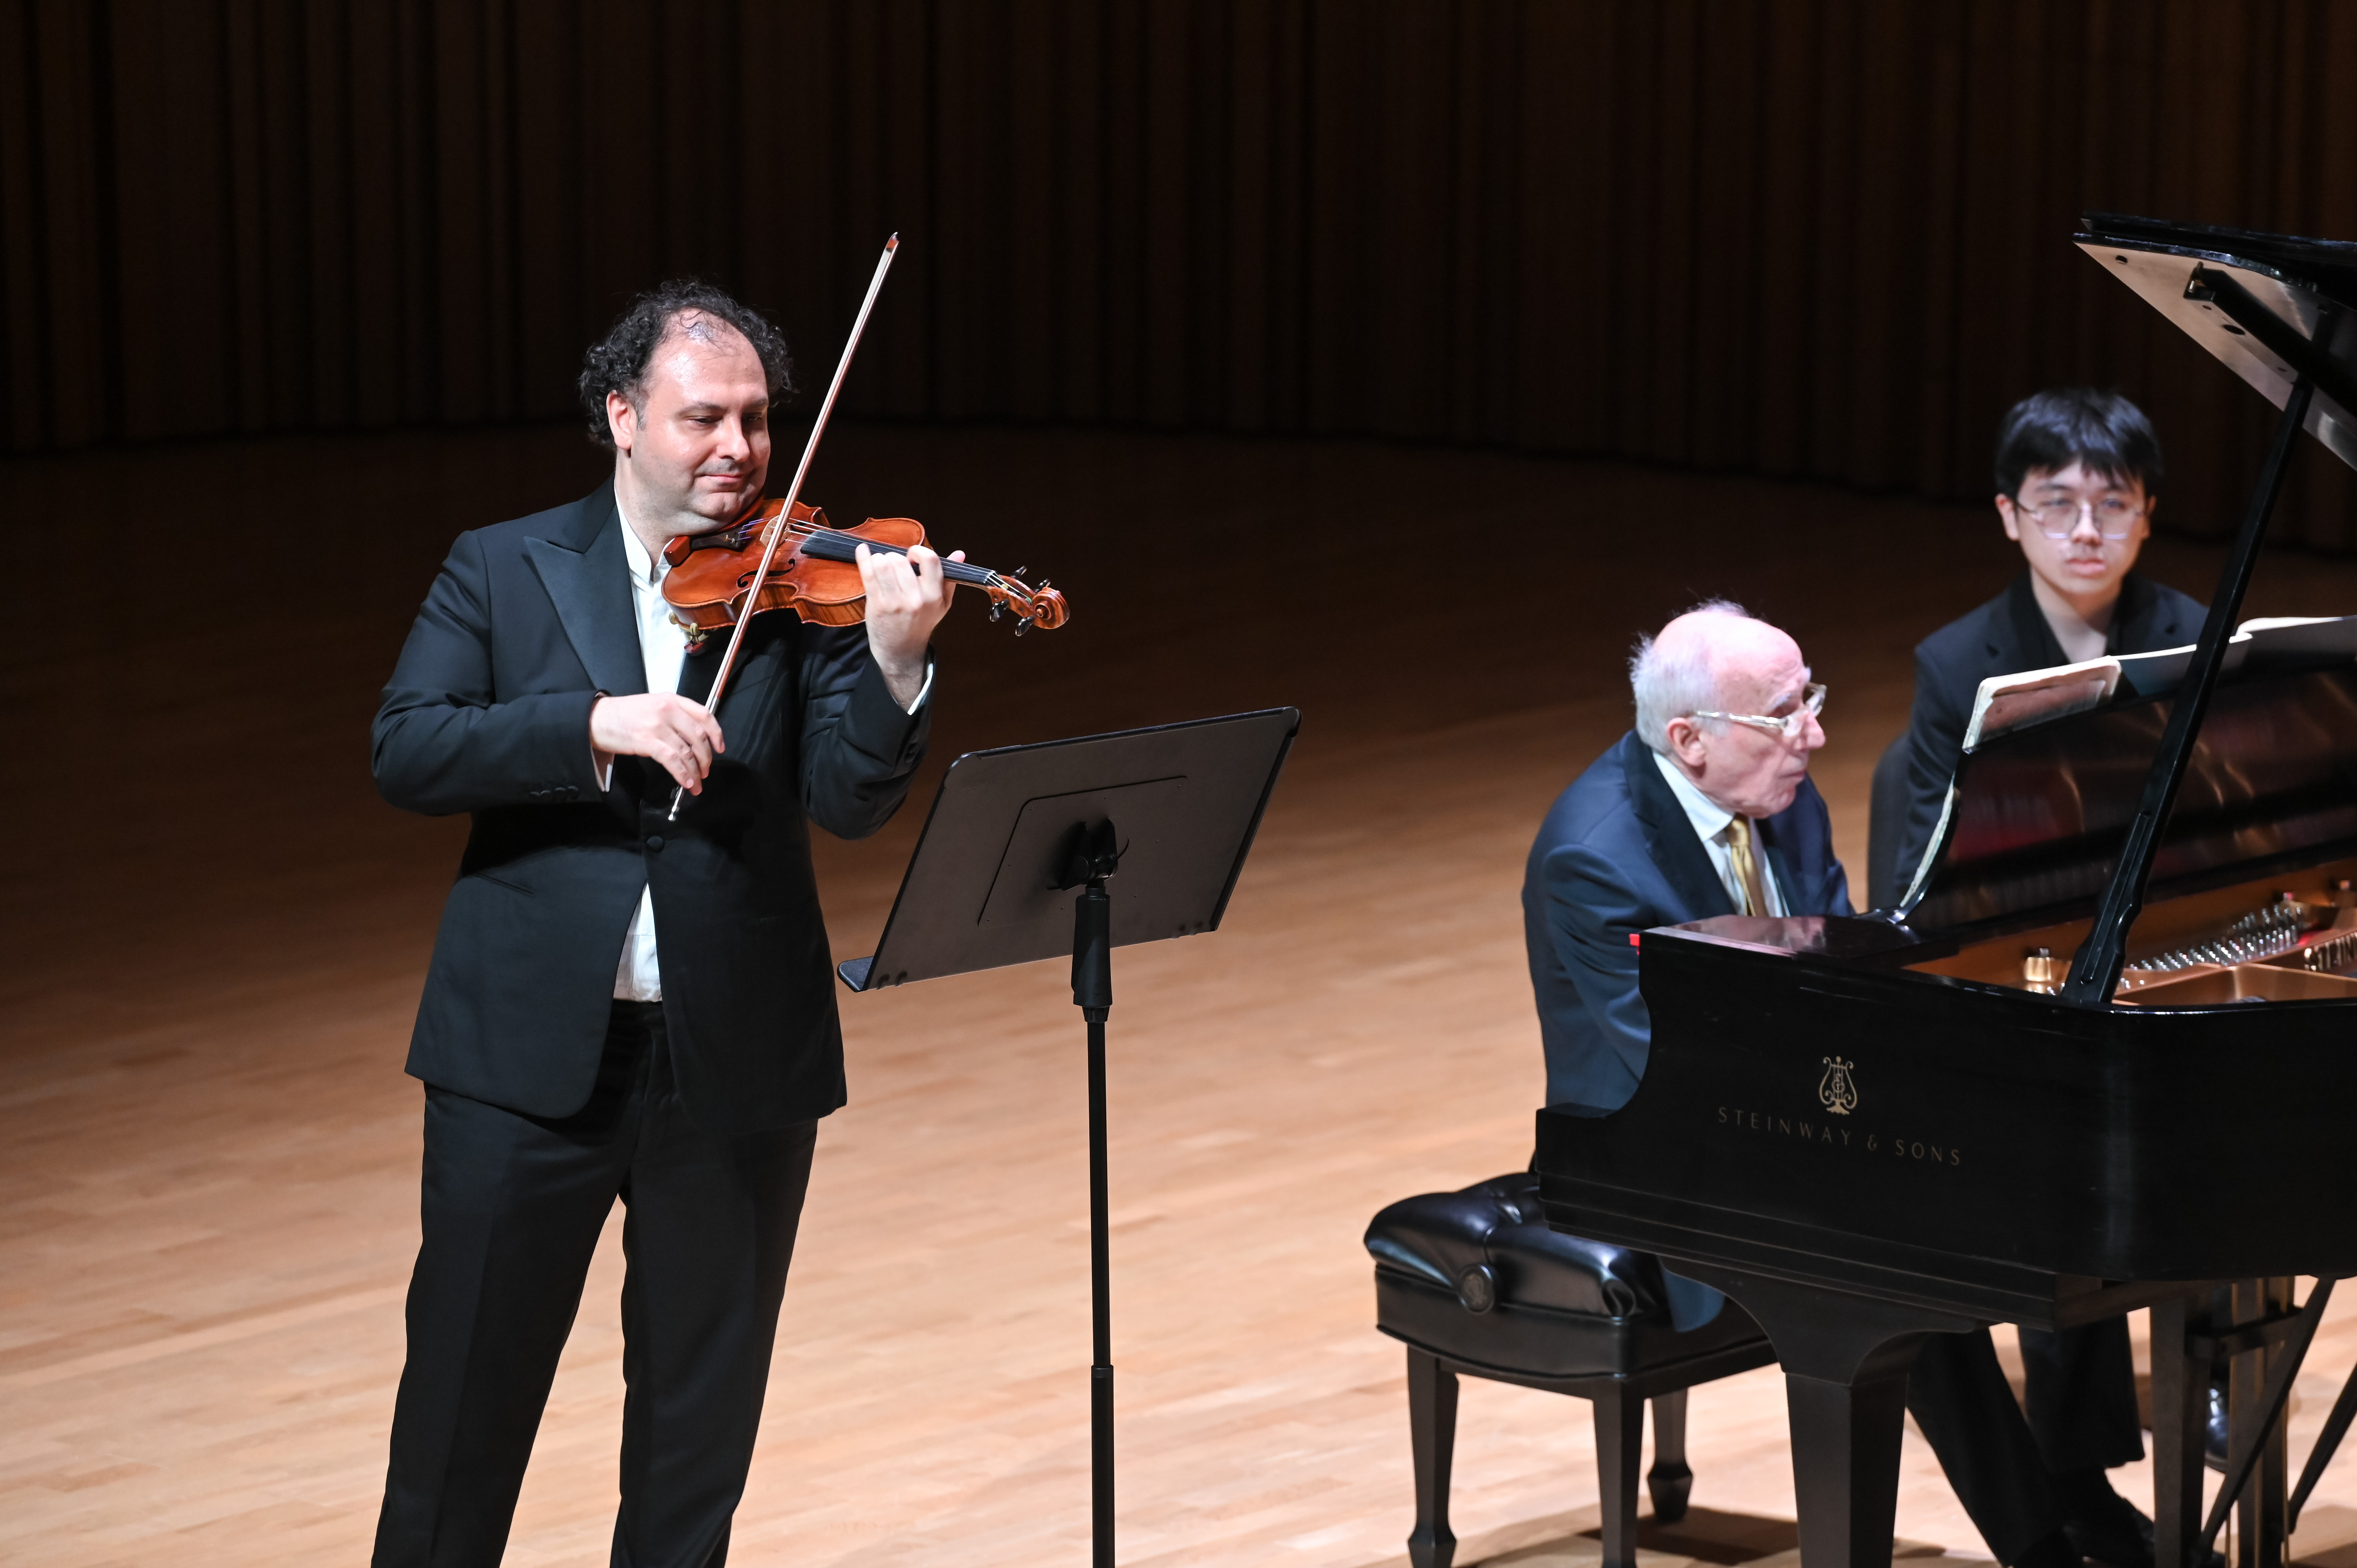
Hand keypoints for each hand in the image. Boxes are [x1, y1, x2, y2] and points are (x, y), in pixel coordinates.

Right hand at [589, 692, 725, 793]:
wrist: (596, 718)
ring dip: (695, 771)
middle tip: (706, 771)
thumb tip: (693, 739)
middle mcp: (667, 710)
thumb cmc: (624, 714)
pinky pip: (672, 760)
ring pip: (687, 752)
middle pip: (698, 736)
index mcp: (672, 699)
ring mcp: (657, 725)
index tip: (720, 747)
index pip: (704, 715)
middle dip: (706, 758)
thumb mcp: (653, 705)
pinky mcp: (646, 741)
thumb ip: (675, 716)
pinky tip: (685, 782)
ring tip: (696, 783)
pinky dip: (682, 774)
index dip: (716, 733)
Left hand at [858, 542, 959, 706]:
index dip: (918, 551)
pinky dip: (863, 558)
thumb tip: (959, 553)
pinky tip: (863, 551)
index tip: (912, 556)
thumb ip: (949, 578)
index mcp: (934, 596)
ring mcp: (894, 603)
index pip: (930, 560)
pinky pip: (868, 574)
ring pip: (882, 565)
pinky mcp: (876, 605)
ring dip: (879, 559)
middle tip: (894, 565)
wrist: (902, 650)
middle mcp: (915, 599)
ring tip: (882, 565)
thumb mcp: (942, 603)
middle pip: (900, 560)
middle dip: (894, 557)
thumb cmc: (921, 622)